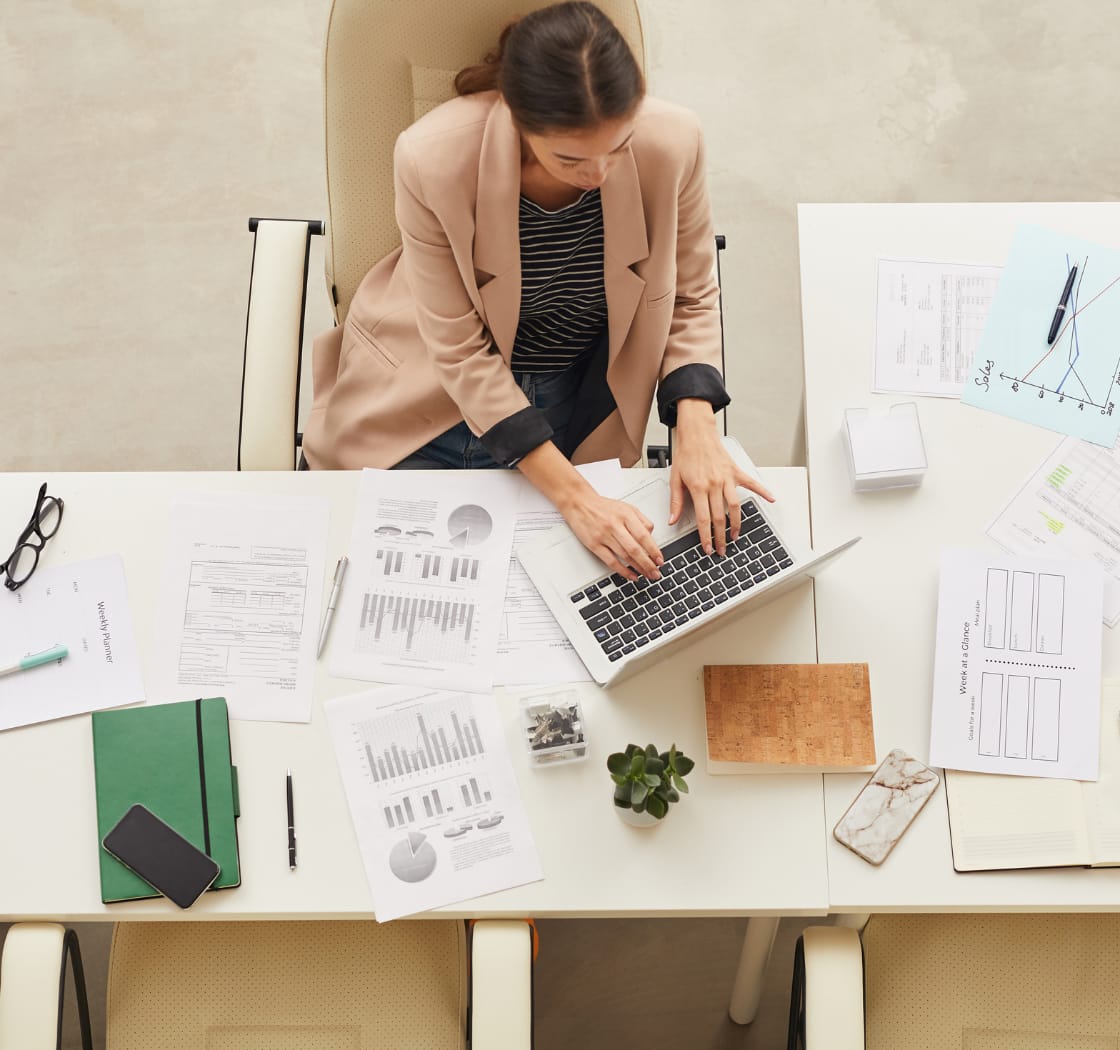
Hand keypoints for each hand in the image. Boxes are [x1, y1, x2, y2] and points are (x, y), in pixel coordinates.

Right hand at [558, 490, 664, 580]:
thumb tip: (652, 536)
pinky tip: (631, 575)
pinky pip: (610, 561)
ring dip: (638, 568)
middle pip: (635, 549)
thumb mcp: (627, 507)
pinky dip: (622, 571)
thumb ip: (642, 520)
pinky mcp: (594, 545)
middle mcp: (615, 525)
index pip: (643, 536)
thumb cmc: (603, 507)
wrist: (579, 504)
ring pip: (625, 557)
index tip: (660, 560)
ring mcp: (604, 536)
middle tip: (656, 573)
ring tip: (647, 575)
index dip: (654, 550)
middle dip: (648, 564)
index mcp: (626, 515)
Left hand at [669, 399, 774, 555]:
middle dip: (721, 537)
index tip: (707, 548)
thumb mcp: (675, 479)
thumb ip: (675, 502)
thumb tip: (672, 520)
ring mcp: (727, 478)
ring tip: (735, 536)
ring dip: (737, 524)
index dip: (705, 536)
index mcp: (698, 487)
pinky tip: (771, 499)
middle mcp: (715, 484)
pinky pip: (751, 483)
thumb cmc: (686, 454)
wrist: (697, 434)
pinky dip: (763, 491)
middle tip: (722, 549)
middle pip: (720, 517)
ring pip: (735, 506)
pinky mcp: (736, 472)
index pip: (703, 519)